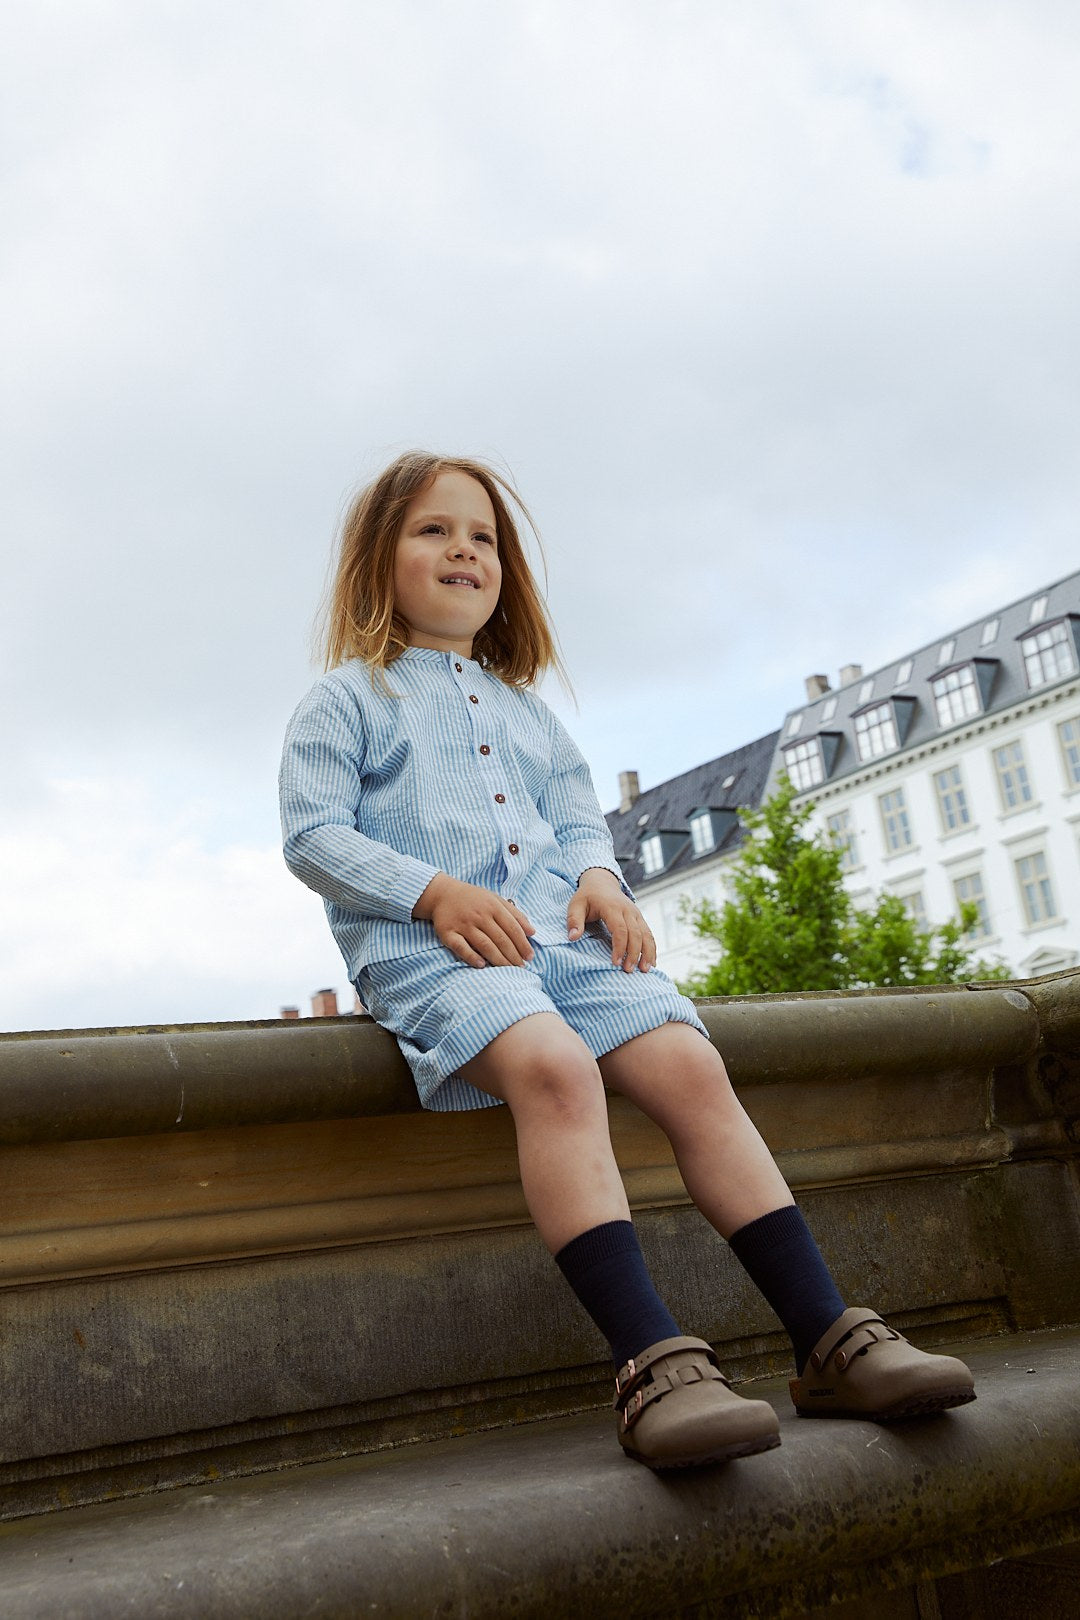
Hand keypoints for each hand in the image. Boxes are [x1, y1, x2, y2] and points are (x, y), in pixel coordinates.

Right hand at [413, 874, 535, 967]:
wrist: (442, 893)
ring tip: (508, 969)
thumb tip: (533, 932)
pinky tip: (481, 965)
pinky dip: (471, 957)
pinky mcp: (448, 933)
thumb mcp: (495, 899)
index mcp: (493, 906)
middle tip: (521, 967)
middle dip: (513, 955)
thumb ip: (515, 914)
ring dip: (498, 959)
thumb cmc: (473, 899)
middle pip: (500, 938)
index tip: (530, 956)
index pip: (512, 928)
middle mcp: (479, 915)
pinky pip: (461, 947)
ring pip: (484, 944)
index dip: (523, 943)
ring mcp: (464, 924)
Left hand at [566, 868, 655, 972]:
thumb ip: (574, 920)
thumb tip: (572, 938)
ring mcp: (636, 914)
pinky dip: (652, 948)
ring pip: (646, 934)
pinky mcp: (640, 918)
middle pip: (636, 934)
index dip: (619, 947)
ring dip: (647, 953)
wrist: (602, 882)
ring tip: (645, 970)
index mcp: (612, 907)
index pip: (620, 929)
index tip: (615, 963)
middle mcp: (628, 910)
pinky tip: (652, 962)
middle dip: (634, 954)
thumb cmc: (587, 896)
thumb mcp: (575, 905)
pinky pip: (649, 934)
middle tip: (628, 970)